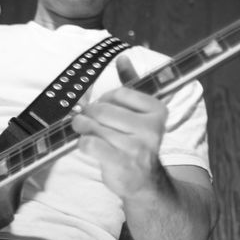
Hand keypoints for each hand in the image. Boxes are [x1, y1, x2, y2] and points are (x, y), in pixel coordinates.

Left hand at [71, 55, 167, 198]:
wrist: (146, 183)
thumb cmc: (138, 142)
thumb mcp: (140, 112)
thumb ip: (132, 83)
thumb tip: (122, 56)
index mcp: (157, 111)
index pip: (119, 93)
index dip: (105, 99)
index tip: (104, 108)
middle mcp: (151, 129)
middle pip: (103, 110)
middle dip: (89, 114)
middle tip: (84, 119)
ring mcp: (137, 148)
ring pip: (94, 127)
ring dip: (82, 128)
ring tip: (83, 130)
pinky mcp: (122, 164)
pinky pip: (90, 144)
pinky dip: (83, 143)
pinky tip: (87, 145)